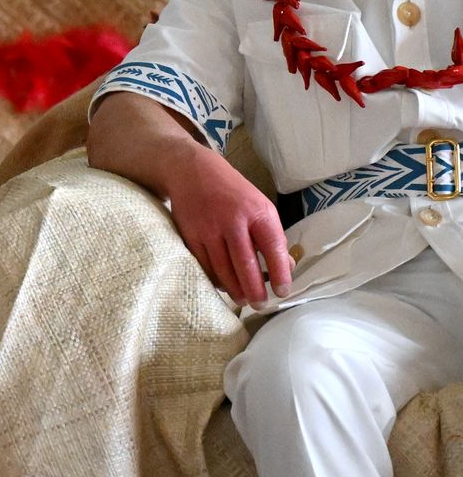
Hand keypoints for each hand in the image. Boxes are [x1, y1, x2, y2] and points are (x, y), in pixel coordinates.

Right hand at [168, 147, 292, 306]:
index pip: (273, 248)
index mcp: (256, 212)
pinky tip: (224, 284)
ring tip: (243, 299)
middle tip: (260, 305)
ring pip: (223, 270)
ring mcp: (208, 229)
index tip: (283, 292)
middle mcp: (232, 220)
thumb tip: (287, 267)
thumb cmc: (232, 191)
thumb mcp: (260, 205)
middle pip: (245, 265)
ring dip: (235, 290)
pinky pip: (204, 265)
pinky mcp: (190, 235)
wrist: (191, 171)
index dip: (280, 273)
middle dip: (255, 290)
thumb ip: (272, 235)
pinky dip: (216, 279)